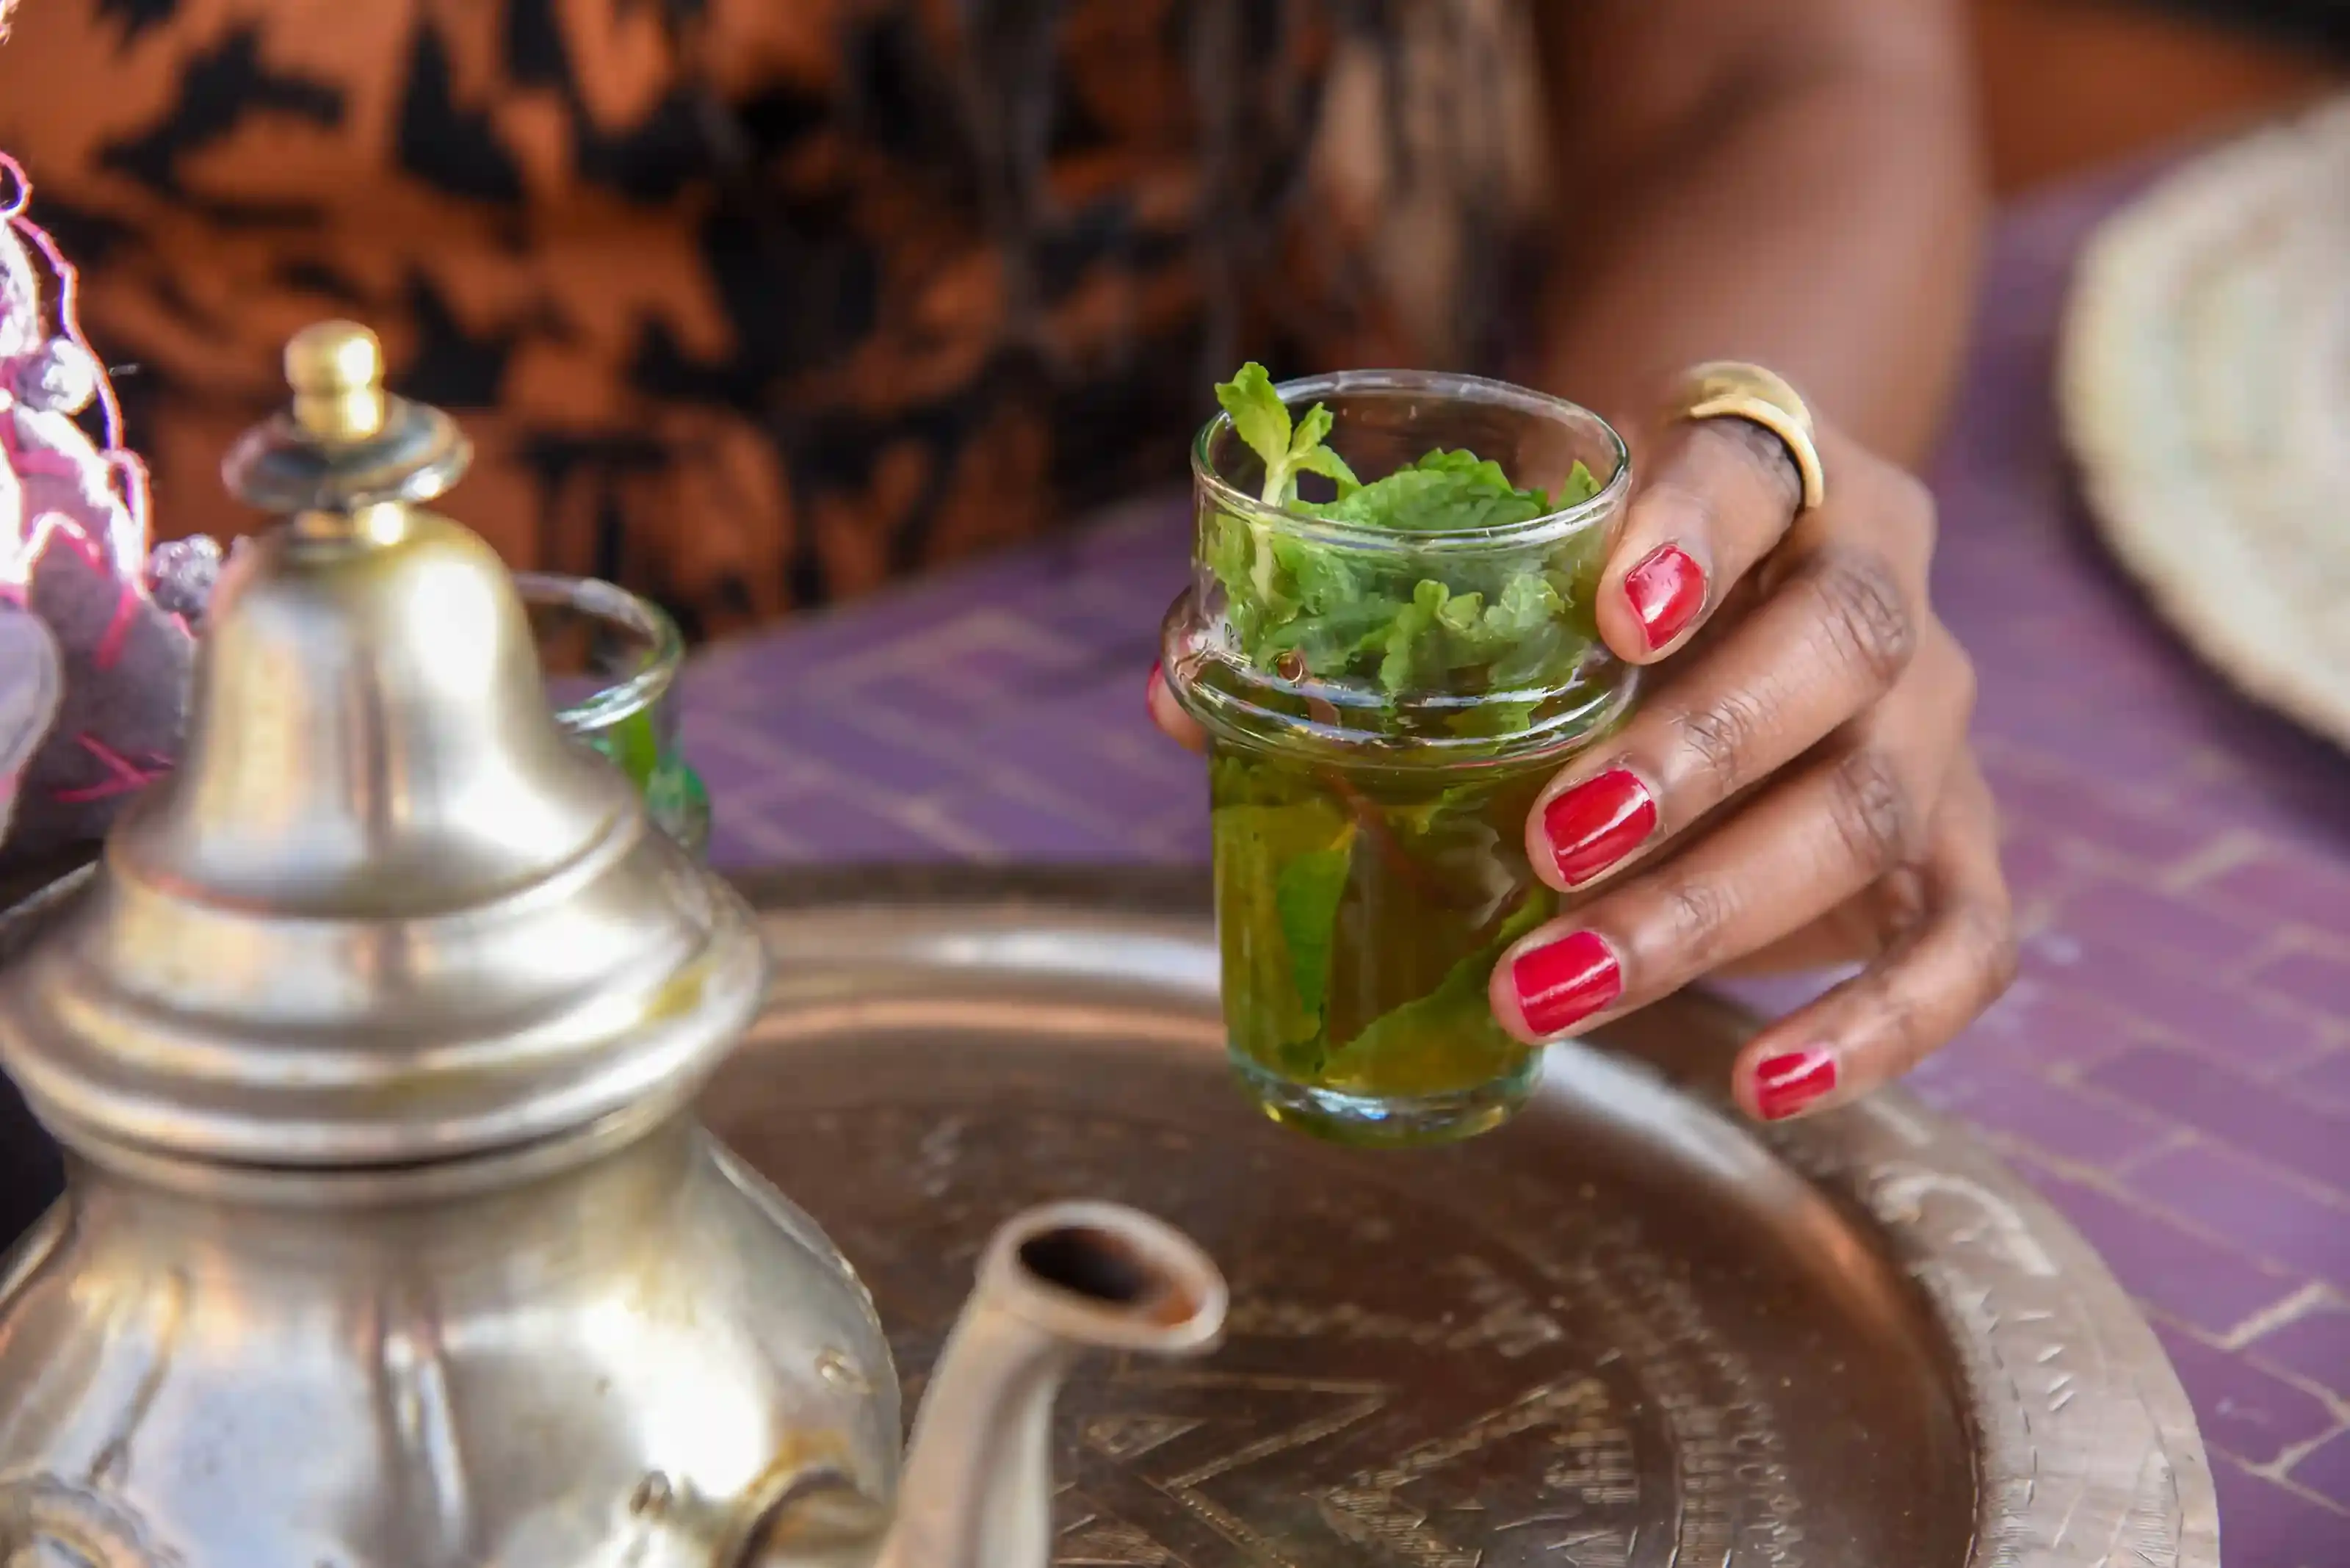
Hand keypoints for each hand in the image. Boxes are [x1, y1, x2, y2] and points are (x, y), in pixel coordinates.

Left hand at [1149, 411, 2016, 1122]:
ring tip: (1557, 984)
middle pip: (1841, 646)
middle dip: (1697, 752)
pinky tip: (1763, 1083)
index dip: (1696, 530)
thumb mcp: (1521, 551)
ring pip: (1878, 805)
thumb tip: (1174, 691)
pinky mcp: (1958, 848)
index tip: (1610, 612)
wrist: (1763, 583)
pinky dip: (1877, 1026)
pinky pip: (1964, 944)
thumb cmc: (1606, 575)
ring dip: (1721, 907)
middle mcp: (1881, 585)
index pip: (1755, 466)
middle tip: (1549, 844)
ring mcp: (1935, 722)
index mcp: (1776, 468)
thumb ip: (1362, 617)